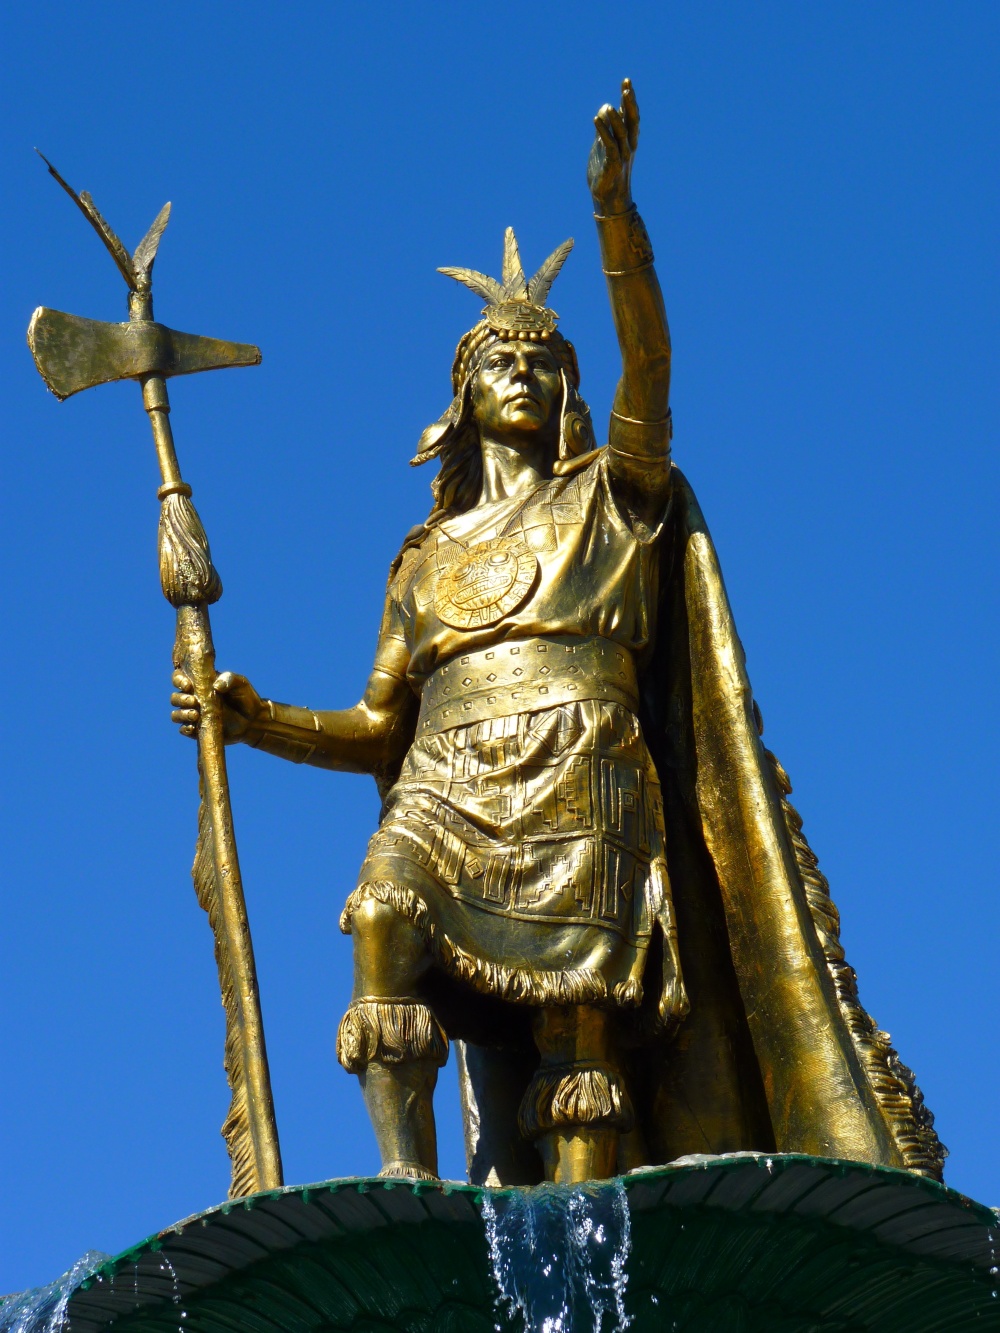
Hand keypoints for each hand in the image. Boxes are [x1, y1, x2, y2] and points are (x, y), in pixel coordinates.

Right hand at [170, 670, 265, 742]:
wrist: (254, 720)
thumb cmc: (246, 697)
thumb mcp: (241, 683)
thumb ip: (229, 679)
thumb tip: (216, 686)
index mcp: (200, 684)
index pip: (180, 679)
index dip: (178, 680)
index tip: (188, 685)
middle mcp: (194, 699)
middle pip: (175, 698)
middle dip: (180, 699)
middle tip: (194, 701)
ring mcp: (195, 715)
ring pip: (176, 715)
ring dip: (181, 714)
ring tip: (196, 715)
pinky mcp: (198, 730)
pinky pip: (184, 730)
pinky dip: (185, 729)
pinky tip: (193, 727)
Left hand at [587, 78, 639, 215]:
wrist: (607, 198)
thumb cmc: (606, 172)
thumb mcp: (603, 145)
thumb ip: (604, 127)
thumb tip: (604, 107)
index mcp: (628, 140)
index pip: (630, 115)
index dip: (629, 99)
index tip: (626, 82)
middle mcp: (628, 145)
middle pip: (631, 120)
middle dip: (629, 103)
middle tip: (626, 86)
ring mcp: (622, 155)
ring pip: (621, 133)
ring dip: (615, 118)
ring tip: (608, 105)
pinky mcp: (613, 164)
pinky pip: (609, 145)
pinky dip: (603, 132)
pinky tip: (596, 120)